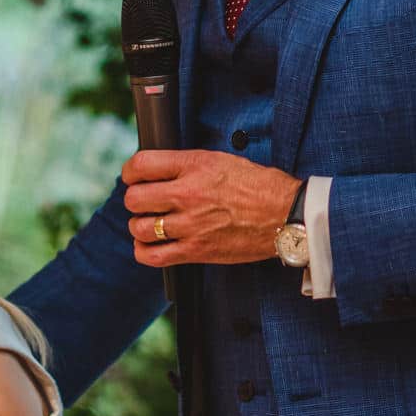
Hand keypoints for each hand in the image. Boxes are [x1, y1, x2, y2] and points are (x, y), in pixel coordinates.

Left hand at [121, 150, 298, 266]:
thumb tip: (159, 169)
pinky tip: (149, 244)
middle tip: (144, 201)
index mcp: (194, 166)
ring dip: (139, 225)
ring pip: (140, 227)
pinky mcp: (196, 251)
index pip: (141, 165)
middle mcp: (188, 194)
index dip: (130, 171)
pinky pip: (153, 256)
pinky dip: (143, 251)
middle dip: (134, 199)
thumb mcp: (221, 160)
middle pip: (134, 198)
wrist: (285, 214)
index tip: (133, 176)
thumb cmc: (258, 186)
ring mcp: (190, 225)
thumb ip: (187, 164)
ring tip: (149, 223)